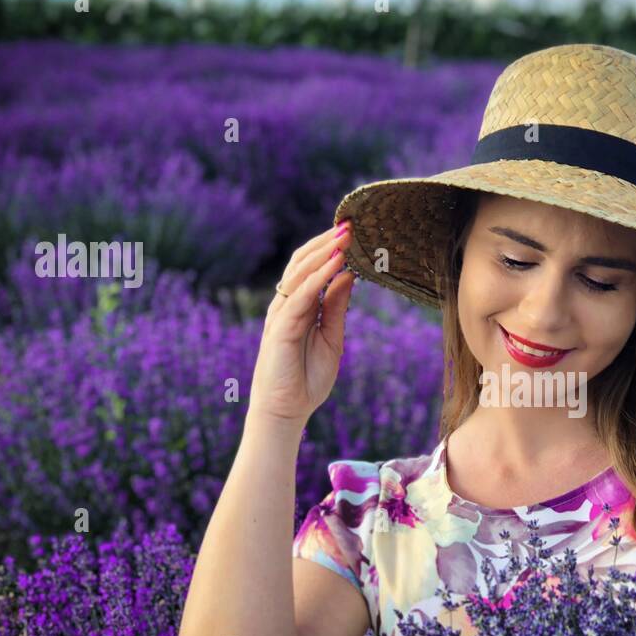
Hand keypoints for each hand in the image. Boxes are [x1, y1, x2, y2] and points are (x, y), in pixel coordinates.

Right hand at [247, 222, 354, 429]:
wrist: (287, 410)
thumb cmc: (308, 378)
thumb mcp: (332, 337)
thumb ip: (336, 306)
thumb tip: (348, 275)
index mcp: (299, 306)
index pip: (312, 267)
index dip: (330, 248)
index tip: (353, 233)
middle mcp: (286, 305)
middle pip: (303, 262)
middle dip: (327, 242)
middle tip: (351, 224)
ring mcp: (281, 314)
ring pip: (300, 273)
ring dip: (324, 251)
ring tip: (346, 235)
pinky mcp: (281, 328)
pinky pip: (301, 295)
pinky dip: (318, 277)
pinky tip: (336, 263)